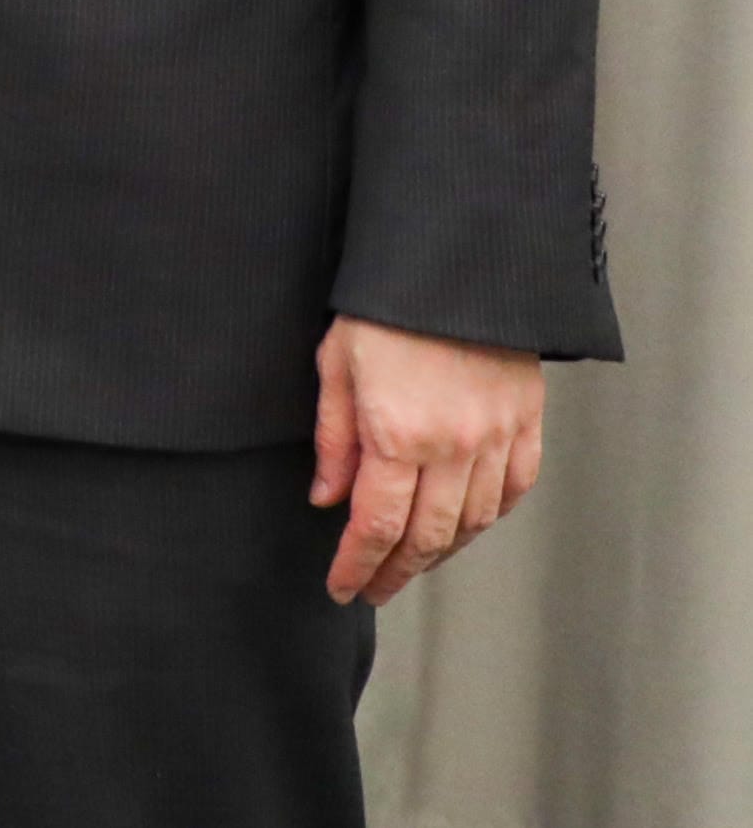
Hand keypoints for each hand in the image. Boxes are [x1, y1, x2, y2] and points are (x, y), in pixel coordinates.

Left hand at [312, 315, 545, 604]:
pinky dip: (489, 517)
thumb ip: (334, 439)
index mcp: (398, 435)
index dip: (358, 564)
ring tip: (413, 563)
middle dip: (397, 571)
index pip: (376, 525)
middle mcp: (454, 447)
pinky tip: (467, 525)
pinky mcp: (527, 424)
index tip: (343, 588)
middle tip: (374, 589)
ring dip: (442, 551)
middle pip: (427, 536)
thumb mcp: (336, 365)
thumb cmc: (385, 307)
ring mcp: (497, 439)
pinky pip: (514, 490)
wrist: (457, 265)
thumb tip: (328, 499)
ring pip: (473, 521)